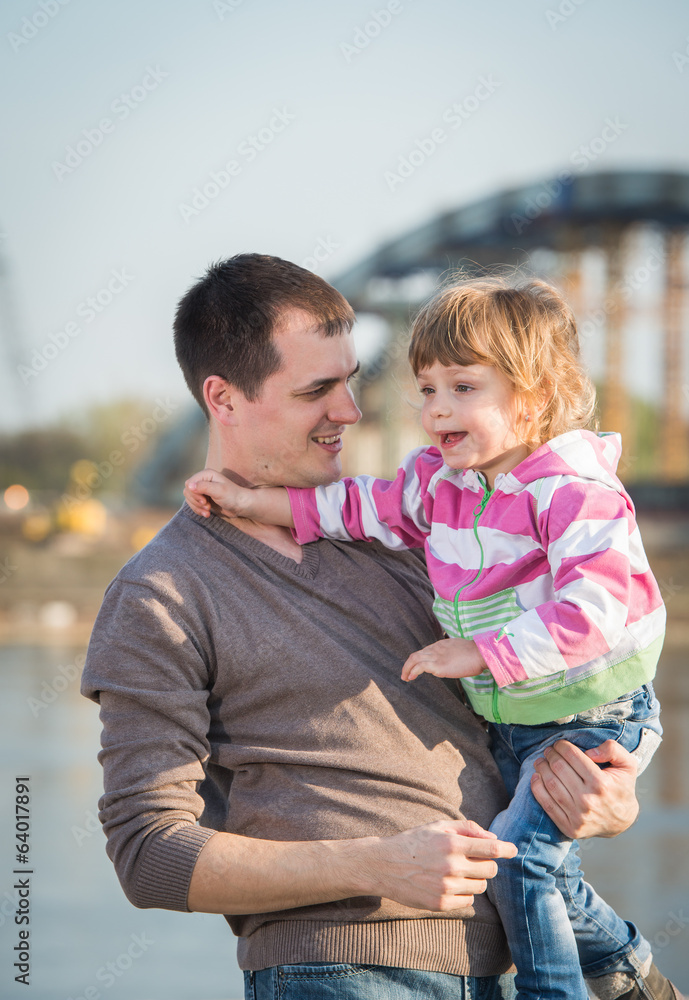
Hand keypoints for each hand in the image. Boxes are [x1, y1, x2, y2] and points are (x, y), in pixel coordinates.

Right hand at [184, 469, 251, 519]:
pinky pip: (193, 504)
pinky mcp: (203, 498)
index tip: (204, 501)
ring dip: (197, 507)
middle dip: (196, 502)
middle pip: (188, 492)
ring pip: (189, 499)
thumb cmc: (232, 496)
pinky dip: (198, 510)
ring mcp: (202, 490)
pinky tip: (207, 514)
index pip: (189, 483)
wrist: (241, 506)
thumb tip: (189, 485)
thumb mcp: (219, 490)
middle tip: (207, 506)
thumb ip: (204, 487)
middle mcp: (202, 480)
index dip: (194, 494)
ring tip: (208, 511)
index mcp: (206, 474)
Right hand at [360, 819, 516, 910]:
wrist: (385, 865)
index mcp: (452, 844)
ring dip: (475, 879)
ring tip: (457, 871)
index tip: (513, 850)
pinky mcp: (441, 904)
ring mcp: (446, 887)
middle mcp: (451, 866)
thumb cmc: (415, 842)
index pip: (490, 849)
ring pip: (481, 887)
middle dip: (487, 864)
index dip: (506, 849)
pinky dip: (464, 893)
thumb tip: (494, 838)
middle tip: (474, 860)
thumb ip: (468, 828)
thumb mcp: (438, 826)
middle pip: (490, 870)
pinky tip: (449, 884)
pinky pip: (468, 901)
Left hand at [401, 637, 485, 682]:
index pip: (424, 651)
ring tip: (405, 678)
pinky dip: (412, 671)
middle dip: (408, 665)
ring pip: (414, 659)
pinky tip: (411, 677)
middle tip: (405, 674)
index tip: (415, 668)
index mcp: (441, 645)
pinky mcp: (438, 665)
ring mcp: (436, 656)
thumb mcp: (460, 651)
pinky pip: (420, 666)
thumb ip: (453, 655)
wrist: (480, 654)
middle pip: (416, 654)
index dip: (418, 660)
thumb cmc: (476, 654)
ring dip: (407, 669)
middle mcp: (436, 649)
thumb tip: (453, 662)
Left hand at [531, 739, 638, 838]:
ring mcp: (577, 816)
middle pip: (558, 768)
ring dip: (541, 769)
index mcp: (601, 784)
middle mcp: (588, 801)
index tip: (559, 744)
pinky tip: (536, 777)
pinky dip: (537, 788)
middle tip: (548, 751)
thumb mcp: (627, 765)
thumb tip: (590, 752)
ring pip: (550, 785)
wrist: (620, 821)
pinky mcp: (569, 828)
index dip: (562, 746)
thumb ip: (613, 749)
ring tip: (541, 762)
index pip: (572, 756)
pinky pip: (546, 804)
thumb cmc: (621, 788)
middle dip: (550, 755)